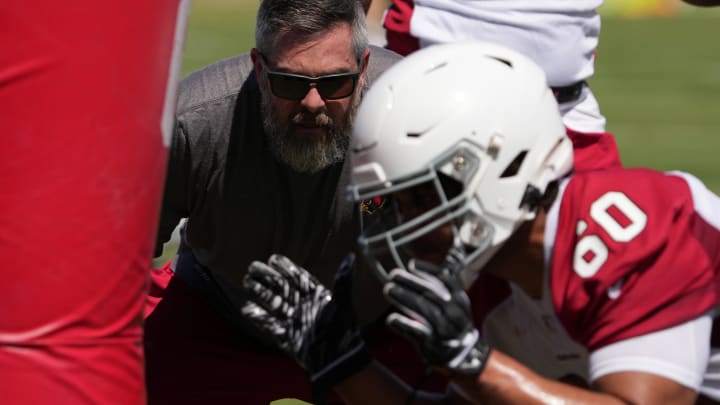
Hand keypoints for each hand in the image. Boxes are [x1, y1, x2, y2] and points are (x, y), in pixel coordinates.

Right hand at [242, 254, 370, 403]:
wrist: (340, 360)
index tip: (273, 259)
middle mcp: (303, 307)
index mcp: (316, 296)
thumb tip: (350, 258)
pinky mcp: (288, 337)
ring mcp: (295, 321)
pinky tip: (247, 307)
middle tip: (253, 267)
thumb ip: (343, 281)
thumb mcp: (344, 303)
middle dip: (268, 277)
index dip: (286, 268)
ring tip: (247, 281)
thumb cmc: (344, 331)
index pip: (298, 278)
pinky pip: (270, 325)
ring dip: (260, 293)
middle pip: (282, 288)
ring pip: (274, 303)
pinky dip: (259, 317)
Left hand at [383, 259, 491, 375]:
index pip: (446, 280)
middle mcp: (454, 312)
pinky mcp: (434, 343)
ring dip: (404, 298)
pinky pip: (417, 332)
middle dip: (411, 283)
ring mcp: (444, 328)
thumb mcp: (457, 300)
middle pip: (431, 293)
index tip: (412, 264)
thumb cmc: (455, 321)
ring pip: (423, 310)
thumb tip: (453, 249)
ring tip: (388, 289)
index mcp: (459, 299)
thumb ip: (448, 279)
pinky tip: (391, 319)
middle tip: (393, 274)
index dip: (428, 270)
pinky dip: (403, 325)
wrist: (464, 354)